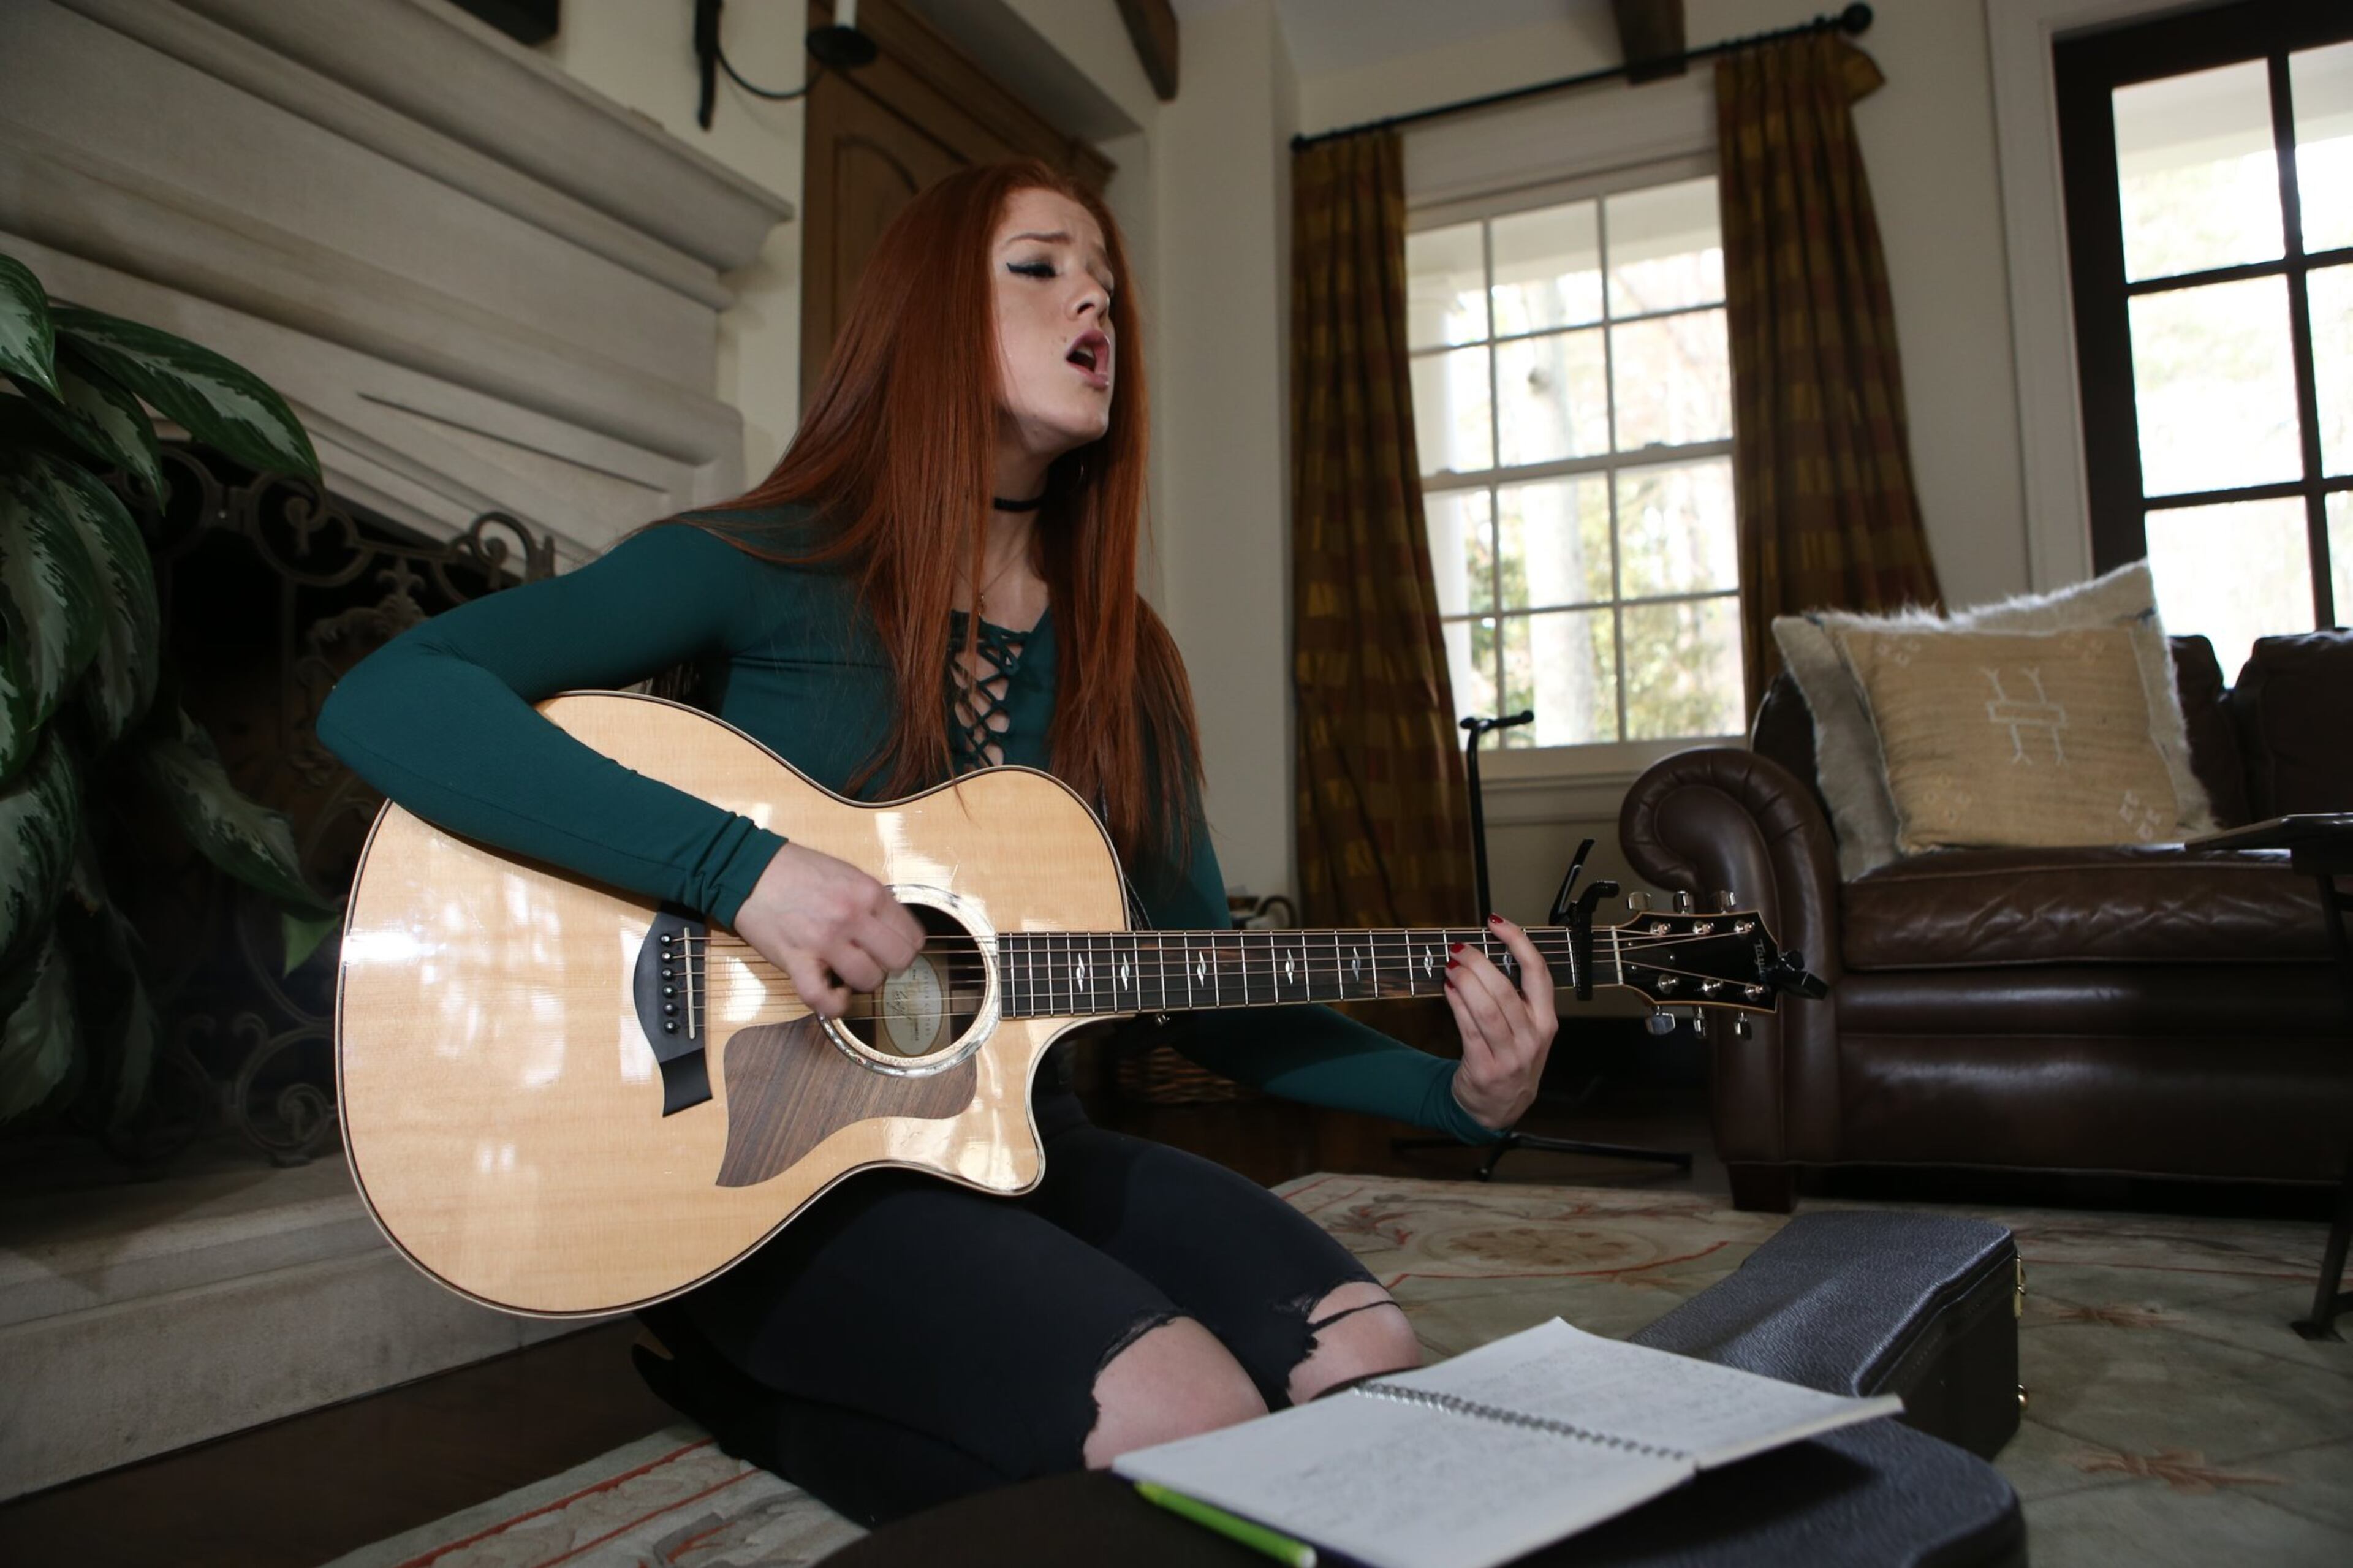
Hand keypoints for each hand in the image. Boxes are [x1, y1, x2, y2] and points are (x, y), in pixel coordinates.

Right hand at [732, 842, 924, 1018]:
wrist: (750, 870)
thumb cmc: (798, 870)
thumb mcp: (848, 874)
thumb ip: (873, 901)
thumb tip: (893, 928)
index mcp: (868, 893)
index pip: (912, 937)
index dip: (905, 946)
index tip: (892, 946)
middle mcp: (851, 917)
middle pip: (898, 961)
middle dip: (889, 965)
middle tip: (874, 959)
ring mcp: (824, 941)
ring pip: (869, 980)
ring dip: (862, 981)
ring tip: (850, 970)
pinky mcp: (796, 961)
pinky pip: (823, 998)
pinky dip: (833, 1003)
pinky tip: (833, 991)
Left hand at [1443, 916, 1558, 1130]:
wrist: (1498, 1108)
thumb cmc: (1511, 1060)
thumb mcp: (1528, 1031)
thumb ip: (1517, 998)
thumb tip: (1488, 954)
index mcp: (1547, 1022)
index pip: (1538, 973)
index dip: (1518, 942)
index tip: (1497, 923)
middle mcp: (1532, 1038)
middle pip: (1506, 989)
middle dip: (1479, 963)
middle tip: (1460, 948)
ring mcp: (1510, 1056)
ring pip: (1486, 1008)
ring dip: (1465, 981)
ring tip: (1451, 965)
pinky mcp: (1485, 1068)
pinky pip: (1468, 1028)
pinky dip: (1457, 1003)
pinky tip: (1448, 987)